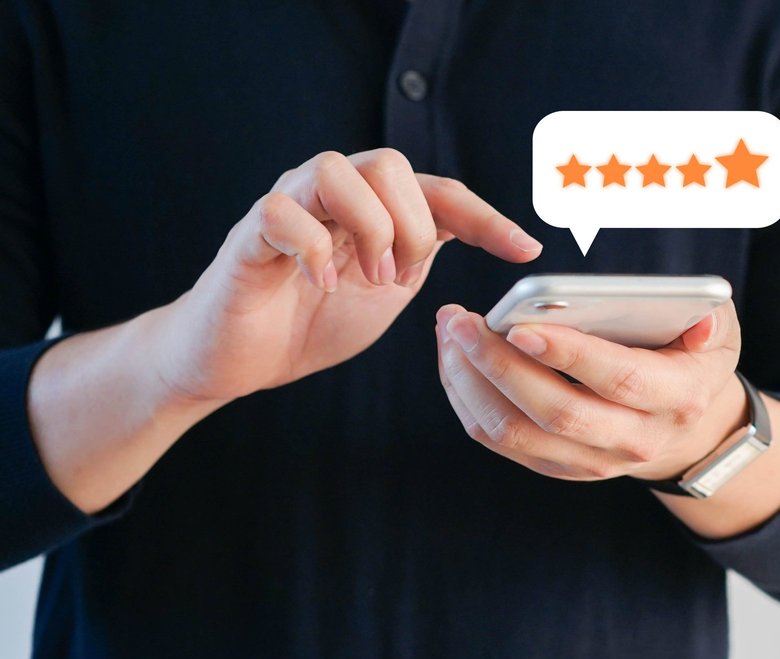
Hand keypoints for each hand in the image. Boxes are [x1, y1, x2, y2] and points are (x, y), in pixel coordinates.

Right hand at [151, 149, 540, 402]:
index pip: (439, 191)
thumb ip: (422, 258)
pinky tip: (324, 284)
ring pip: (338, 170)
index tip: (526, 250)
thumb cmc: (311, 320)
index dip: (487, 218)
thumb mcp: (388, 290)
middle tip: (401, 279)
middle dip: (413, 226)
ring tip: (367, 280)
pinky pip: (282, 211)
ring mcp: (286, 207)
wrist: (238, 360)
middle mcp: (329, 194)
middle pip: (390, 164)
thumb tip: (486, 240)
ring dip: (368, 229)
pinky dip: (315, 249)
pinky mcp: (248, 236)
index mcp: (371, 207)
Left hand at [433, 301, 747, 482]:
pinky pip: (502, 441)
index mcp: (677, 398)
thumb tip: (699, 321)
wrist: (687, 426)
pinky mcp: (561, 467)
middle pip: (558, 412)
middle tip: (461, 321)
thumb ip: (709, 317)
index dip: (570, 354)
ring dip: (472, 384)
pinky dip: (469, 401)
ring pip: (518, 433)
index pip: (620, 379)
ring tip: (450, 334)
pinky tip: (456, 360)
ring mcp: (595, 460)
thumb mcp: (717, 332)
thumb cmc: (692, 358)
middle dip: (501, 365)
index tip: (521, 326)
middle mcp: (635, 439)